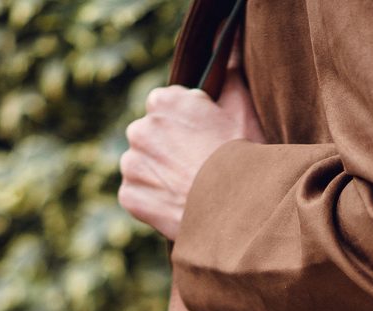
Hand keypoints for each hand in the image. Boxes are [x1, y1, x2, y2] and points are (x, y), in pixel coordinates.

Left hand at [118, 32, 265, 239]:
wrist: (236, 210)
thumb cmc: (243, 158)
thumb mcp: (241, 107)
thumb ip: (228, 69)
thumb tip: (222, 36)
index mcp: (163, 102)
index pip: (166, 112)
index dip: (187, 132)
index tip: (204, 146)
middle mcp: (140, 128)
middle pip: (151, 139)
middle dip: (168, 152)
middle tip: (198, 171)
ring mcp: (132, 163)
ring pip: (141, 167)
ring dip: (158, 177)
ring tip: (189, 190)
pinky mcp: (129, 195)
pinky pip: (135, 196)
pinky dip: (151, 203)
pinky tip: (176, 205)